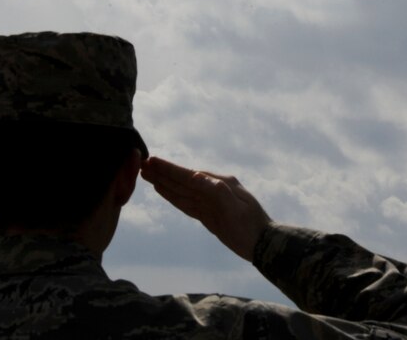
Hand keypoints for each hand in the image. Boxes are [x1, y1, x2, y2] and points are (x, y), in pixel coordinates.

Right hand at [140, 156, 271, 261]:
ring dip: (164, 182)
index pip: (189, 175)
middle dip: (162, 173)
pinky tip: (163, 191)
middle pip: (182, 180)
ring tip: (147, 174)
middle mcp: (213, 189)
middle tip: (142, 164)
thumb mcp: (236, 209)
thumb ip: (216, 192)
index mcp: (220, 184)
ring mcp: (210, 201)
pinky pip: (186, 203)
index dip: (170, 169)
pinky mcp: (208, 214)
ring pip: (181, 191)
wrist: (264, 245)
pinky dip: (173, 196)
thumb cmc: (251, 227)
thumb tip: (196, 175)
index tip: (152, 160)